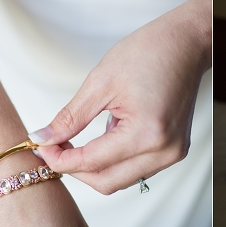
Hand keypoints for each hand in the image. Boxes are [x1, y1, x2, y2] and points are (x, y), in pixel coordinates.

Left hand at [31, 0, 211, 194]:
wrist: (186, 44)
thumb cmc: (147, 53)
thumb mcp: (100, 82)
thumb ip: (70, 118)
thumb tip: (41, 139)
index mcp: (147, 133)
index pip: (92, 162)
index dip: (60, 159)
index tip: (39, 147)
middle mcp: (164, 151)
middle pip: (106, 182)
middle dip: (74, 169)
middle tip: (52, 148)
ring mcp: (173, 154)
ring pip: (120, 180)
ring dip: (93, 167)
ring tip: (75, 141)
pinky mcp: (174, 151)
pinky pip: (135, 169)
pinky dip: (113, 161)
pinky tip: (103, 138)